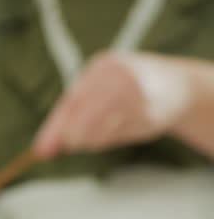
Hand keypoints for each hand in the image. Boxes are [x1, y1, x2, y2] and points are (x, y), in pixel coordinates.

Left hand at [33, 51, 190, 158]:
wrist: (177, 84)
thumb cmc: (125, 91)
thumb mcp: (93, 96)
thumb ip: (67, 121)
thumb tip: (42, 149)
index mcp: (101, 66)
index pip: (71, 102)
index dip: (54, 128)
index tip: (41, 151)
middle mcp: (122, 74)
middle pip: (88, 113)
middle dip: (75, 135)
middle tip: (73, 143)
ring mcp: (141, 91)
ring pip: (106, 126)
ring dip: (96, 139)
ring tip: (100, 134)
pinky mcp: (155, 110)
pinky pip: (125, 132)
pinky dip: (117, 137)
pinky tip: (122, 130)